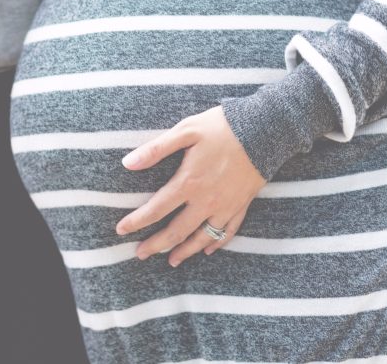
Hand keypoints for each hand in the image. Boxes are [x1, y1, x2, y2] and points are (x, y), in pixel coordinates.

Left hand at [115, 106, 266, 266]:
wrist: (265, 130)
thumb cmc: (223, 127)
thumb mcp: (186, 130)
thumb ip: (156, 149)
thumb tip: (127, 163)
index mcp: (189, 182)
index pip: (156, 209)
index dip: (136, 222)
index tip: (121, 230)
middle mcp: (206, 201)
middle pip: (176, 231)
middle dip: (156, 245)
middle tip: (140, 254)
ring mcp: (226, 206)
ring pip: (202, 238)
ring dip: (185, 251)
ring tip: (171, 261)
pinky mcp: (242, 205)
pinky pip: (228, 232)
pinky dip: (216, 244)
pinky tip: (208, 250)